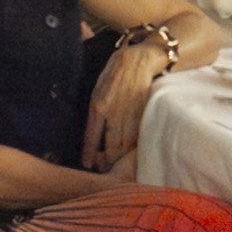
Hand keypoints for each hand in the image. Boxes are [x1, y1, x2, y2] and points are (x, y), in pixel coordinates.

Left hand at [84, 35, 175, 170]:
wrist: (140, 60)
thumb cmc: (115, 74)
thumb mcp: (97, 90)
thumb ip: (95, 111)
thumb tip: (92, 131)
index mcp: (98, 106)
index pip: (91, 137)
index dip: (90, 153)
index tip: (87, 165)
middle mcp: (113, 112)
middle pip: (110, 145)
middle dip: (106, 160)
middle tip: (102, 171)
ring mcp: (130, 114)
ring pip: (125, 143)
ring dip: (119, 157)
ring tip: (114, 167)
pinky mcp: (144, 114)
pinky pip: (137, 135)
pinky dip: (133, 147)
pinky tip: (130, 155)